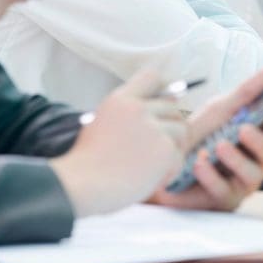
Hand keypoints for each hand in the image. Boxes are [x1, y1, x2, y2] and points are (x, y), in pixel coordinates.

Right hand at [50, 69, 189, 216]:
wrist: (80, 186)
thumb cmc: (87, 163)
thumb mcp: (102, 124)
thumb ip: (127, 114)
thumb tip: (158, 110)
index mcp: (120, 99)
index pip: (152, 76)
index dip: (164, 88)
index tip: (165, 104)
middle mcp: (138, 108)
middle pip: (173, 106)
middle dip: (171, 126)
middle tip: (159, 147)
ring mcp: (152, 127)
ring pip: (181, 130)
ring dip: (174, 148)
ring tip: (156, 166)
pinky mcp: (164, 148)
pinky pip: (180, 156)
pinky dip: (171, 170)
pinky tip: (155, 179)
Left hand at [151, 69, 262, 211]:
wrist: (161, 166)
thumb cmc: (196, 139)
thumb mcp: (218, 112)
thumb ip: (245, 94)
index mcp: (254, 140)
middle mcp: (252, 162)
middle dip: (261, 141)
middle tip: (244, 128)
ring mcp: (239, 184)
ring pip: (251, 175)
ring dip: (236, 159)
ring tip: (219, 145)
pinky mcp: (221, 200)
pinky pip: (222, 190)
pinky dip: (211, 175)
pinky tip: (199, 162)